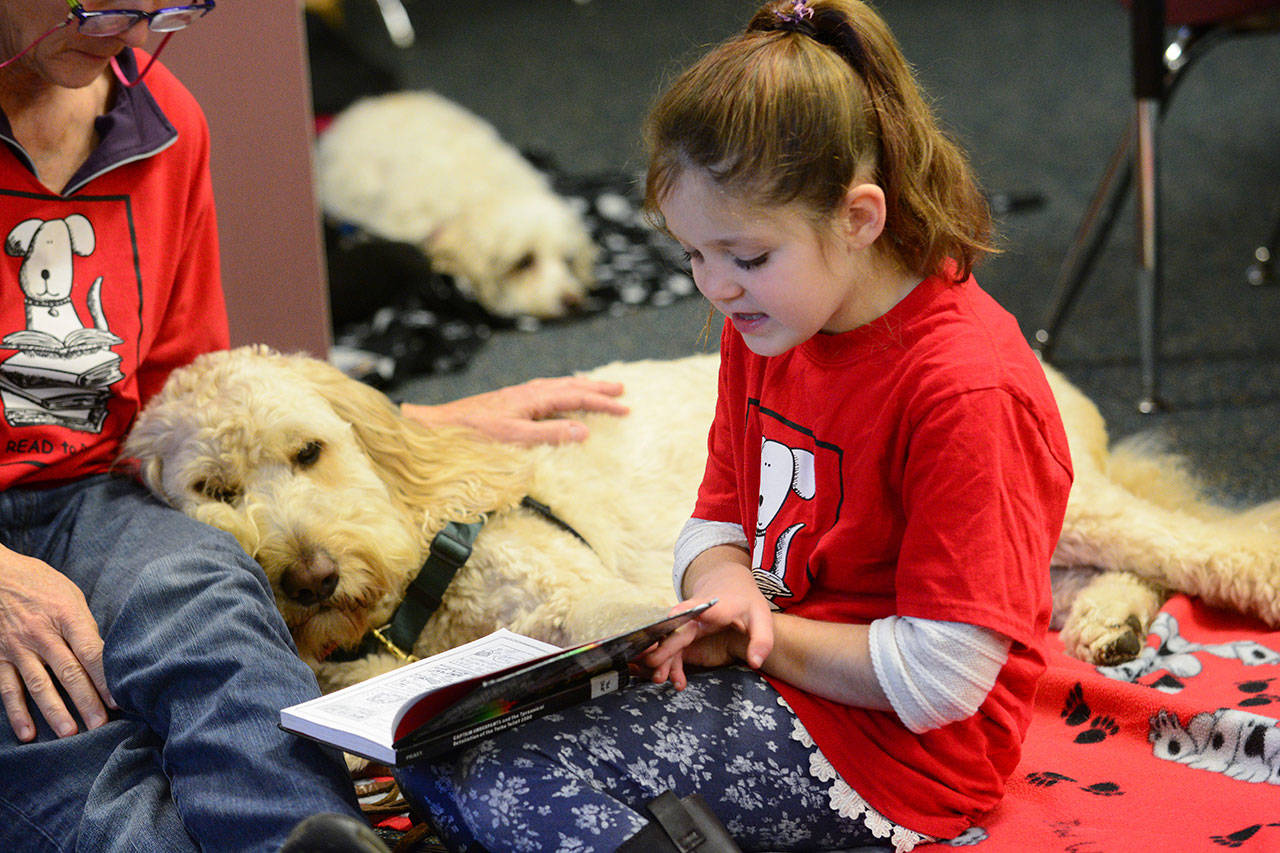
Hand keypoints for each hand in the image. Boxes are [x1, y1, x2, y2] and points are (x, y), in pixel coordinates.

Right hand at [0, 544, 115, 740]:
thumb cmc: (40, 583)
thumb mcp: (70, 595)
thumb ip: (83, 626)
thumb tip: (100, 658)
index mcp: (67, 616)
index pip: (91, 652)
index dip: (105, 678)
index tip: (119, 699)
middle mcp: (42, 634)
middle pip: (69, 672)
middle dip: (86, 701)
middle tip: (101, 725)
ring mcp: (18, 648)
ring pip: (39, 685)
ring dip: (55, 711)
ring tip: (70, 734)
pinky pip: (8, 689)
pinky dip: (17, 713)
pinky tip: (27, 732)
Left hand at [401, 375, 627, 445]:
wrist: (438, 427)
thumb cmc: (473, 435)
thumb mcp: (514, 438)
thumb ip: (549, 435)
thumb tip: (583, 431)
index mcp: (533, 398)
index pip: (576, 397)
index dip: (602, 403)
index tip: (625, 408)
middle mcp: (528, 392)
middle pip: (570, 385)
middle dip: (597, 388)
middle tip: (622, 390)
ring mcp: (519, 396)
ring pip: (559, 386)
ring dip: (581, 387)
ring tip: (598, 389)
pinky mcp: (510, 403)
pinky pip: (546, 392)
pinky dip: (563, 392)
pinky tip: (560, 398)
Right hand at [643, 554, 773, 689]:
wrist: (730, 585)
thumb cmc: (745, 602)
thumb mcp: (761, 618)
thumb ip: (761, 640)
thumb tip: (755, 663)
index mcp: (712, 606)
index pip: (692, 610)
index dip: (677, 618)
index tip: (665, 631)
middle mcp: (693, 613)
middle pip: (673, 630)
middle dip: (662, 650)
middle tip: (656, 670)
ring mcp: (686, 624)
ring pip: (668, 642)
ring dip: (661, 660)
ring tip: (660, 679)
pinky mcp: (684, 634)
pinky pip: (672, 650)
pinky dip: (669, 664)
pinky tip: (677, 681)